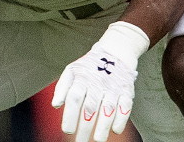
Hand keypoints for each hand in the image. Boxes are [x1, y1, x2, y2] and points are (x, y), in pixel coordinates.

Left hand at [53, 21, 148, 141]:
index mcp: (82, 78)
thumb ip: (62, 87)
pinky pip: (125, 106)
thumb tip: (56, 104)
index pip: (74, 97)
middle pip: (90, 107)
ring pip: (108, 108)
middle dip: (85, 127)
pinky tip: (115, 130)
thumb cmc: (90, 66)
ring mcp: (113, 87)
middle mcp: (98, 83)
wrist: (115, 51)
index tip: (67, 130)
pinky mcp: (127, 90)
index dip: (70, 115)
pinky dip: (121, 119)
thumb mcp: (72, 70)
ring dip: (103, 126)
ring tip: (98, 140)